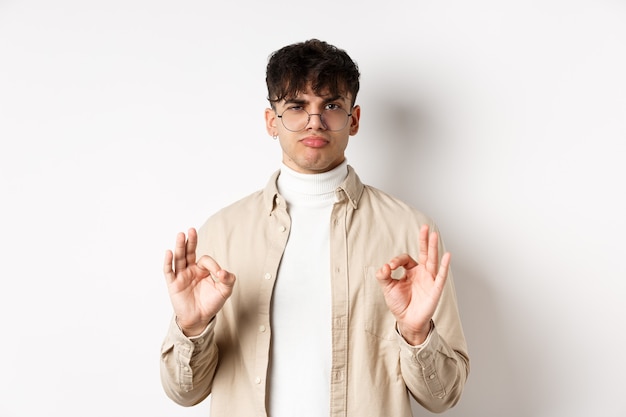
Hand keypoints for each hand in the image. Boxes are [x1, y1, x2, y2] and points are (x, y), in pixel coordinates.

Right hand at [163, 228, 235, 335]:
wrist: (200, 319)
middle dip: (190, 241)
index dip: (213, 265)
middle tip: (191, 230)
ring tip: (180, 235)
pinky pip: (169, 271)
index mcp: (202, 269)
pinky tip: (168, 252)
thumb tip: (223, 272)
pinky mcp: (173, 284)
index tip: (220, 275)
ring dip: (179, 246)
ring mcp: (181, 276)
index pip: (205, 260)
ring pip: (179, 258)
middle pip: (189, 252)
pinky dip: (168, 262)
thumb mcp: (225, 291)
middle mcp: (191, 270)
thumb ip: (228, 279)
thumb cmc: (211, 303)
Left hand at [376, 225, 450, 344]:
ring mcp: (429, 280)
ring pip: (432, 261)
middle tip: (425, 227)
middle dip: (424, 240)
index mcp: (410, 271)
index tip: (390, 267)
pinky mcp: (435, 289)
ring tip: (434, 235)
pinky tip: (447, 256)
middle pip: (424, 253)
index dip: (397, 260)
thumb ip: (383, 276)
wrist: (407, 321)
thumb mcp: (388, 288)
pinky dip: (445, 266)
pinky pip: (441, 276)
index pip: (406, 258)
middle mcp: (421, 273)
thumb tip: (384, 266)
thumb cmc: (399, 304)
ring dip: (433, 248)